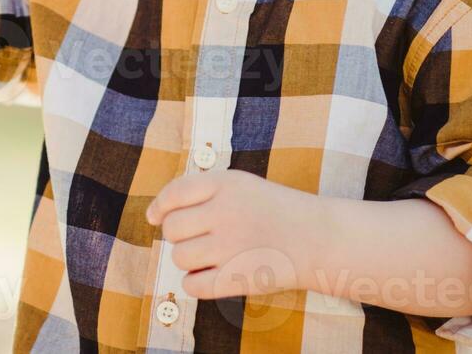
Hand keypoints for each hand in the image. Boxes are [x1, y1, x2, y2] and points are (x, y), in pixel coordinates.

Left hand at [145, 169, 324, 300]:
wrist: (318, 237)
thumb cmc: (273, 210)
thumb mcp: (241, 184)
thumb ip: (200, 192)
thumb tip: (153, 214)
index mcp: (226, 184)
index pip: (174, 193)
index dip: (159, 206)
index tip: (155, 217)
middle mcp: (227, 212)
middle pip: (172, 229)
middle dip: (178, 236)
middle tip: (198, 238)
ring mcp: (232, 245)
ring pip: (179, 257)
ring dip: (187, 260)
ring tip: (209, 256)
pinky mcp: (239, 277)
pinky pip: (193, 286)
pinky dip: (194, 284)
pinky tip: (209, 276)